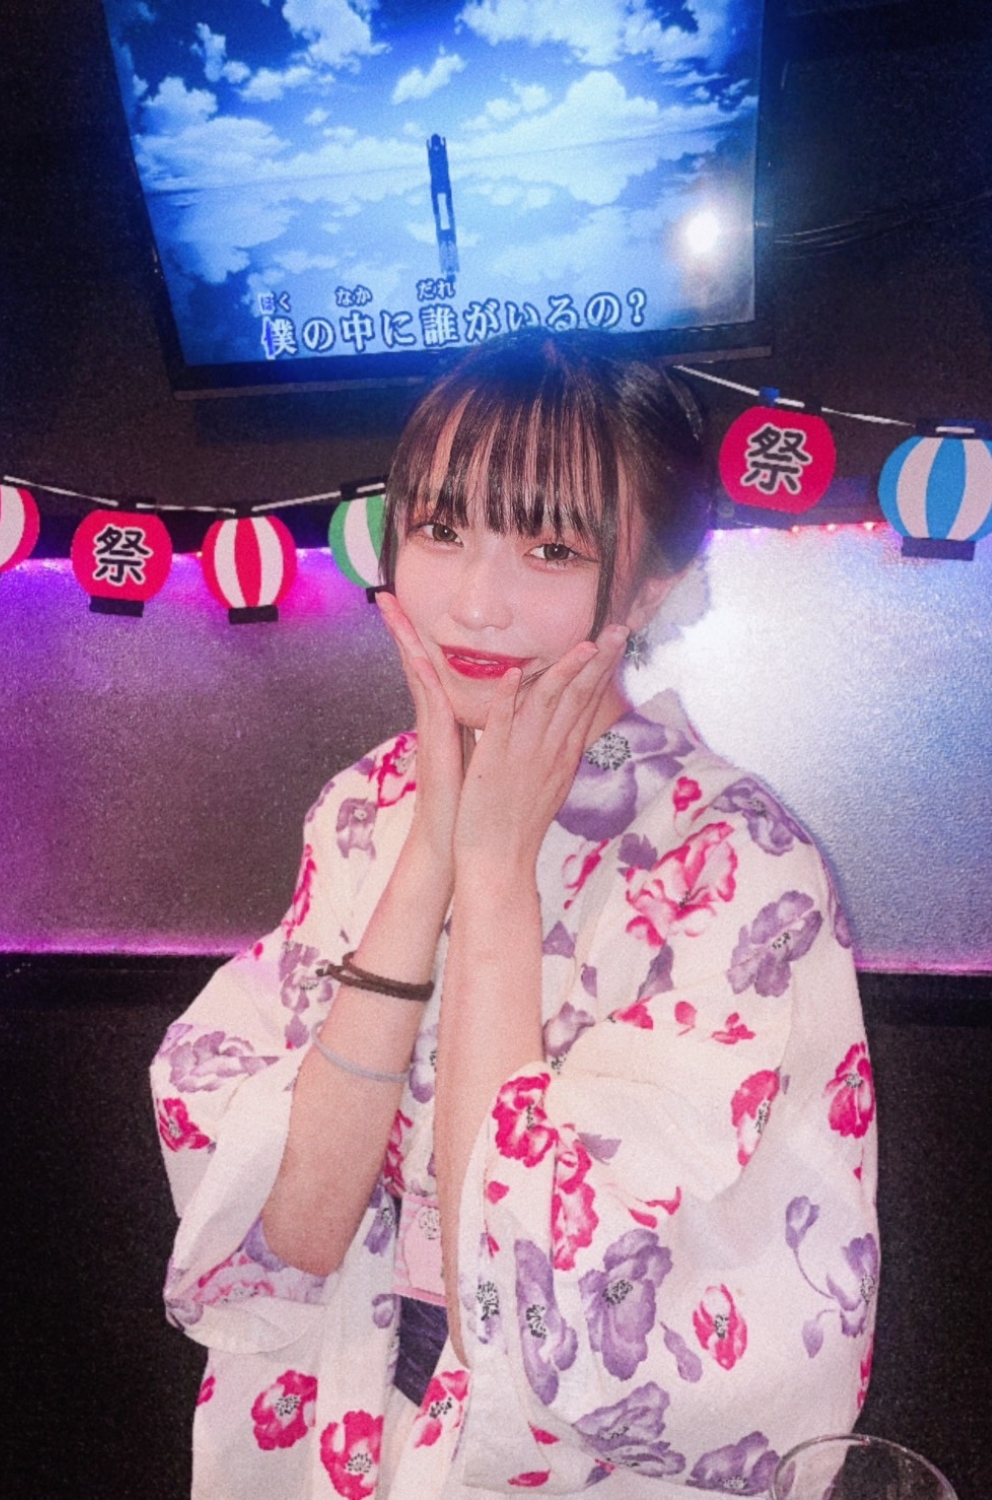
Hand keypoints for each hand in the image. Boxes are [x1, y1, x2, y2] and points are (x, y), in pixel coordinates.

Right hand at [377, 591, 465, 871]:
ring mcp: (432, 730)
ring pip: (417, 674)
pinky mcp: (436, 745)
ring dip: (404, 641)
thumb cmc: (471, 801)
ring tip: (388, 609)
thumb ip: (485, 727)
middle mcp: (435, 718)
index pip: (433, 668)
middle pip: (416, 662)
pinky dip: (423, 680)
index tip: (409, 609)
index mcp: (448, 718)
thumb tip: (499, 707)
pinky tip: (417, 657)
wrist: (459, 841)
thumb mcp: (481, 753)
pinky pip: (430, 706)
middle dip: (402, 629)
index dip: (422, 638)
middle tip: (384, 596)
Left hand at [453, 622, 628, 873]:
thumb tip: (570, 727)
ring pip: (548, 704)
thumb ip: (559, 750)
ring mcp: (523, 755)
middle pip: (579, 697)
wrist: (500, 860)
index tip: (616, 640)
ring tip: (583, 644)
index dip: (603, 668)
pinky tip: (512, 674)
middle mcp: (550, 751)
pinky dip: (507, 698)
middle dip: (599, 661)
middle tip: (617, 629)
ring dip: (564, 671)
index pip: (588, 702)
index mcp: (563, 753)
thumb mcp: (551, 782)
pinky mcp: (493, 762)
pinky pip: (501, 724)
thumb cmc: (519, 823)